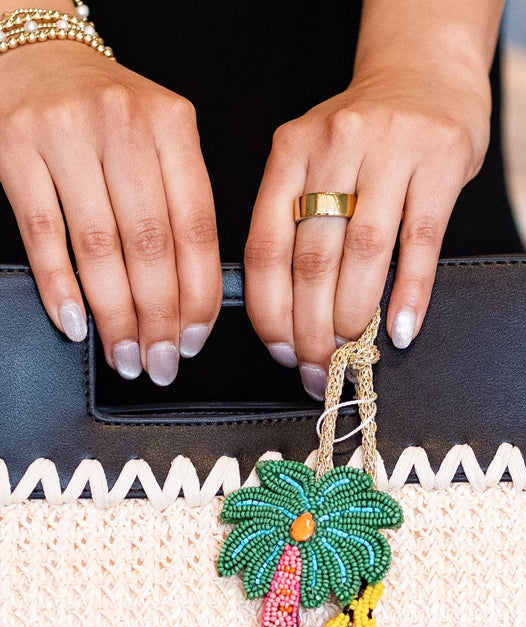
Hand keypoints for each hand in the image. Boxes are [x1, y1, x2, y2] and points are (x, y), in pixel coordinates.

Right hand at [0, 43, 221, 382]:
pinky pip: (43, 235)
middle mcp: (123, 124)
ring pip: (99, 247)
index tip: (193, 342)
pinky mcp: (15, 148)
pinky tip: (74, 324)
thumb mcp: (160, 138)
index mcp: (172, 125)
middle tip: (159, 364)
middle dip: (158, 319)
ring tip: (123, 355)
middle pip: (150, 246)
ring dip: (114, 316)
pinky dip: (60, 288)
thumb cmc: (108, 112)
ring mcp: (66, 134)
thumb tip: (193, 302)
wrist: (37, 53)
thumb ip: (181, 203)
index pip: (195, 229)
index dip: (198, 296)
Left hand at [243, 67, 491, 397]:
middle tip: (317, 368)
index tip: (281, 352)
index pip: (267, 246)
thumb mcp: (313, 161)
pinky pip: (421, 242)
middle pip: (313, 257)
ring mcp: (391, 150)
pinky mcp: (441, 162)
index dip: (270, 311)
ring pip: (363, 252)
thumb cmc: (364, 137)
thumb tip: (287, 316)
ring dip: (353, 316)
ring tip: (351, 355)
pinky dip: (410, 293)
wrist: (427, 73)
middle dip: (311, 328)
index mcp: (291, 152)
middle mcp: (336, 146)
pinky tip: (401, 330)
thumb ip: (295, 220)